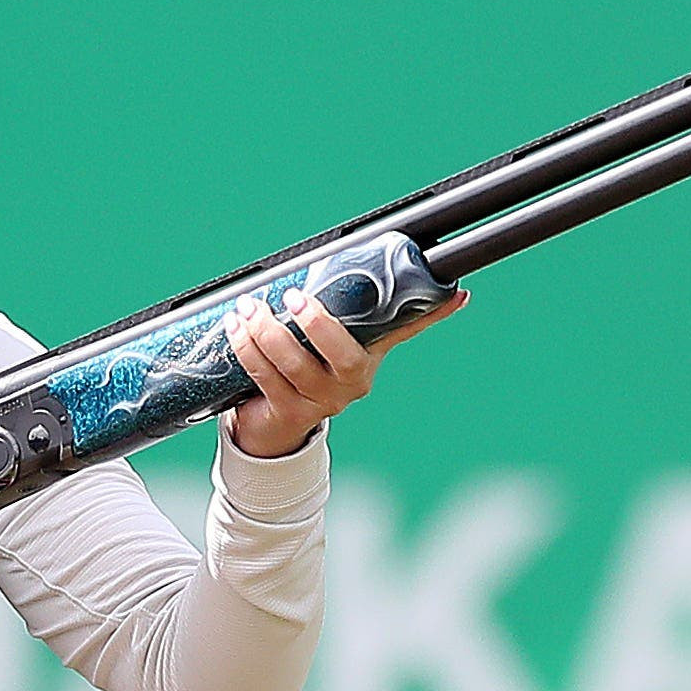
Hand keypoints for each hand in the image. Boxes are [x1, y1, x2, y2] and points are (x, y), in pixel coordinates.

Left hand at [222, 285, 468, 458]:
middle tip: (293, 297)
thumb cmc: (301, 367)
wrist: (274, 425)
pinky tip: (235, 329)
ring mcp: (321, 401)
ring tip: (247, 307)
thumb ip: (338, 308)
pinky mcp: (288, 411)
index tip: (455, 292)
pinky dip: (246, 349)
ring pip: (295, 365)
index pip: (405, 330)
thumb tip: (354, 266)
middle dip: (318, 324)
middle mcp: (352, 382)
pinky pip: (265, 377)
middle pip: (343, 356)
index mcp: (369, 356)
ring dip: (266, 333)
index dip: (431, 314)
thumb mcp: (326, 340)